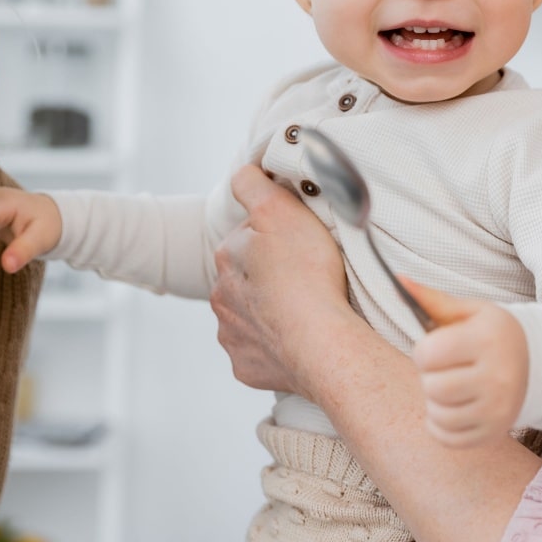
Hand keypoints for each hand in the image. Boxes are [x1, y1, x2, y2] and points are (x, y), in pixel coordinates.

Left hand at [210, 164, 354, 393]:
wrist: (320, 342)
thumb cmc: (306, 273)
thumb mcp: (279, 209)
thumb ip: (253, 185)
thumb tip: (242, 175)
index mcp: (227, 257)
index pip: (247, 237)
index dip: (274, 237)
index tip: (297, 244)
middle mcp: (220, 297)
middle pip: (245, 279)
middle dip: (267, 277)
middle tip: (305, 278)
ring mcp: (232, 335)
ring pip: (248, 316)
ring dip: (268, 312)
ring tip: (304, 310)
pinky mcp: (245, 367)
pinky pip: (258, 352)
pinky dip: (274, 346)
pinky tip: (296, 339)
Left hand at [404, 277, 529, 447]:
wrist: (538, 363)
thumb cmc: (493, 334)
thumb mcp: (469, 311)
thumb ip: (432, 299)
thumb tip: (398, 280)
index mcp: (488, 340)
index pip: (429, 354)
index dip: (423, 351)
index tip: (436, 347)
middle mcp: (498, 377)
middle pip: (433, 388)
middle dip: (429, 377)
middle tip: (443, 369)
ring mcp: (498, 409)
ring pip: (438, 416)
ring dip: (434, 402)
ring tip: (448, 387)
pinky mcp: (494, 432)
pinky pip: (448, 438)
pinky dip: (441, 426)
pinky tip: (452, 407)